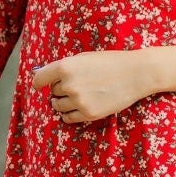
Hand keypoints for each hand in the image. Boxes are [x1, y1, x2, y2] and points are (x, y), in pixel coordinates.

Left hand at [32, 50, 152, 124]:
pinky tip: (79, 107)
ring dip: (64, 102)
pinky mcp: (88, 114)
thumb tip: (45, 78)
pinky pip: (68, 118)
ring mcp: (78, 101)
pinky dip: (69, 114)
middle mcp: (69, 85)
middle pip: (53, 92)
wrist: (136, 74)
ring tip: (79, 95)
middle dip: (60, 89)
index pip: (39, 79)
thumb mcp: (84, 58)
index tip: (40, 85)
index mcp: (65, 67)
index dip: (39, 83)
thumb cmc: (110, 62)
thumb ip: (65, 67)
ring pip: (58, 106)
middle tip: (77, 85)